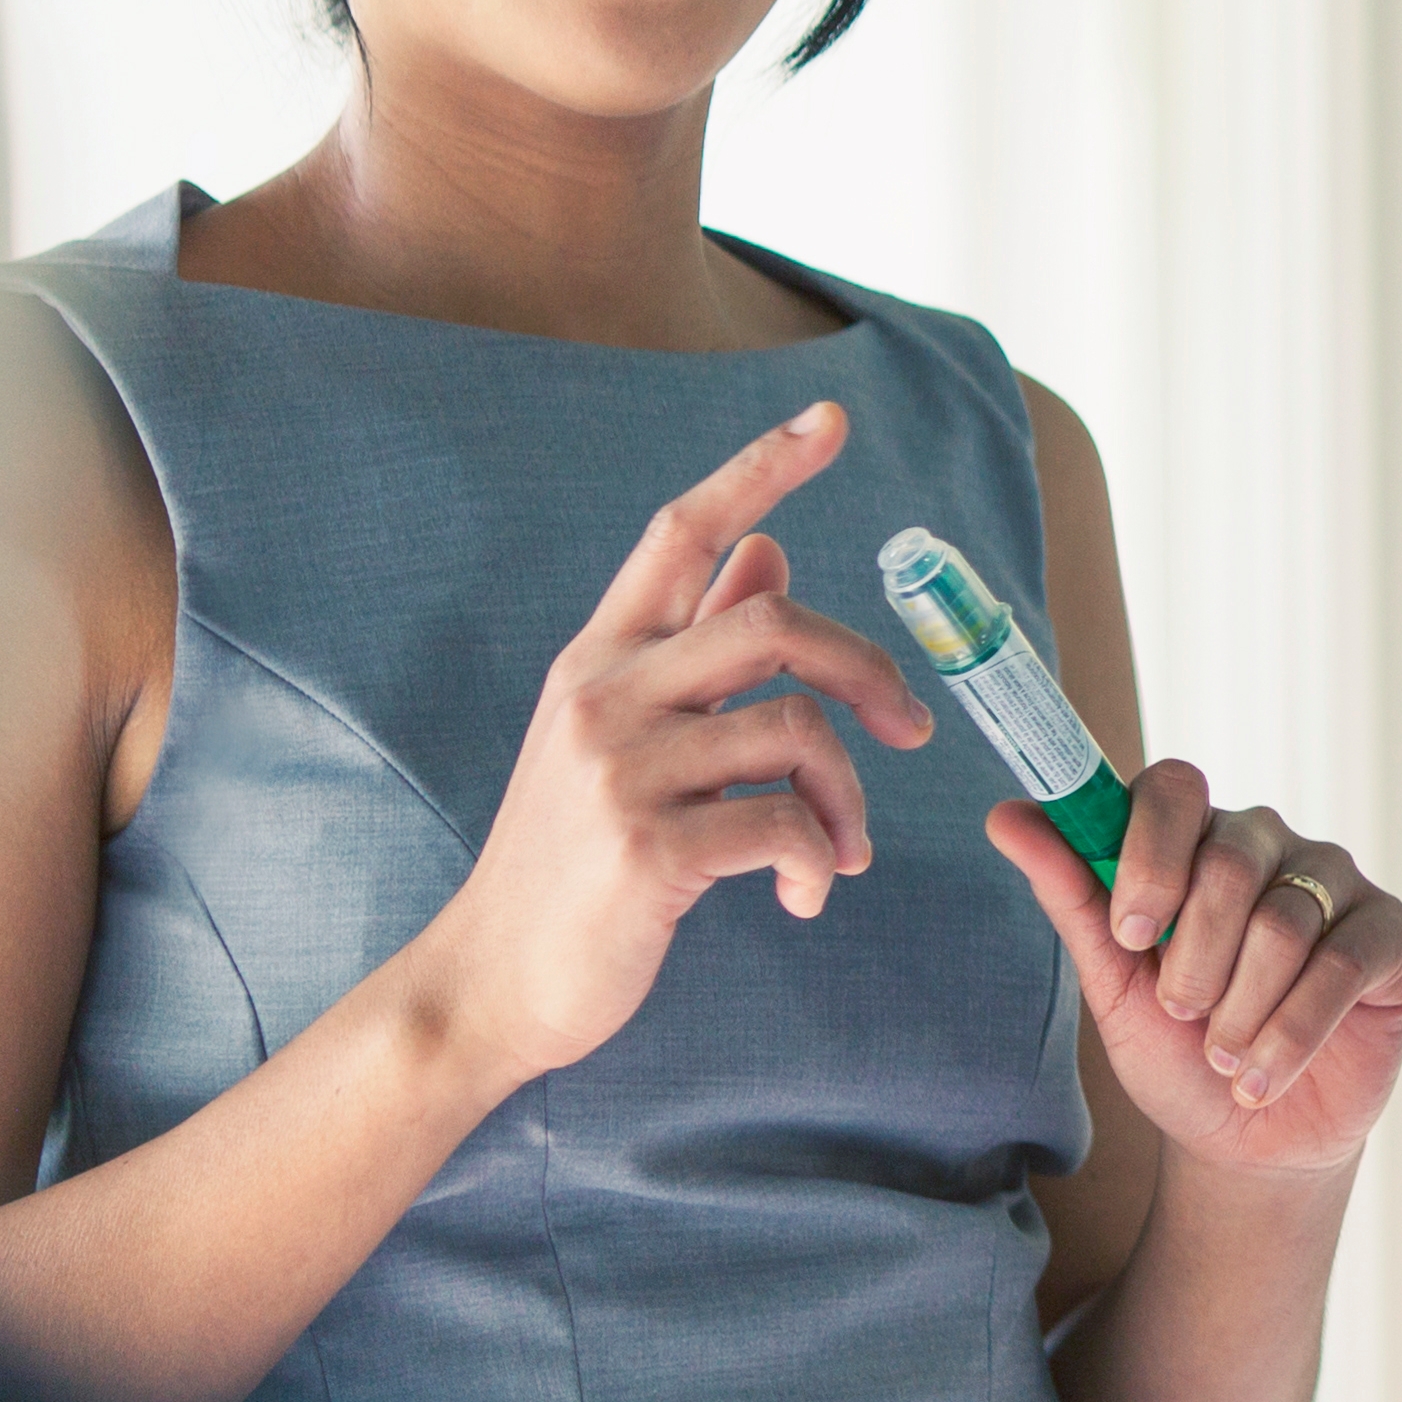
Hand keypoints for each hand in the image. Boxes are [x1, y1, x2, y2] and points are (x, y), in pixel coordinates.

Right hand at [423, 402, 933, 1086]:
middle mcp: (603, 696)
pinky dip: (819, 859)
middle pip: (775, 621)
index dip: (760, 468)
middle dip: (868, 670)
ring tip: (842, 848)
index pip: (681, 530)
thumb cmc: (568, 860)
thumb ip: (691, 645)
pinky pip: (784, 824)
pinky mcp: (644, 849)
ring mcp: (619, 770)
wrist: (492, 981)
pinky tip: (803, 893)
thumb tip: (768, 547)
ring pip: (796, 729)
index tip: (832, 420)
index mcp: (598, 659)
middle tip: (910, 732)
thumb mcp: (618, 738)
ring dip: (847, 794)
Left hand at [987, 763, 1401, 1175]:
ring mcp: (1334, 883)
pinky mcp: (1386, 935)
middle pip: (1228, 864)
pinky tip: (1261, 1077)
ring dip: (1240, 1012)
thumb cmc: (1177, 1052)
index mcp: (1195, 838)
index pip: (1174, 788)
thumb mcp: (1111, 981)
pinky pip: (1341, 965)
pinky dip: (1290, 1035)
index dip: (1149, 857)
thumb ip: (1070, 894)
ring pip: (1282, 923)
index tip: (1130, 936)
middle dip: (1193, 961)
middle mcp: (1268, 844)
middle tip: (1183, 1014)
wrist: (1249, 1140)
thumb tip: (1005, 814)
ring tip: (1226, 1058)